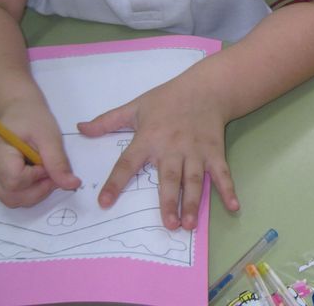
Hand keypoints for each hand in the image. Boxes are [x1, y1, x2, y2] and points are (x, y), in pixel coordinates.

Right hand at [0, 99, 80, 207]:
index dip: (37, 178)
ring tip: (45, 172)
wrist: (18, 109)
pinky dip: (28, 190)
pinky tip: (37, 174)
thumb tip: (72, 184)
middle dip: (37, 190)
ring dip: (34, 193)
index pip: (14, 181)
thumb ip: (58, 162)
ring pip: (11, 199)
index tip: (48, 163)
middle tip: (52, 173)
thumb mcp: (49, 135)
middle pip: (10, 196)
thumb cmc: (32, 117)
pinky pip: (10, 194)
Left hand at [77, 70, 238, 230]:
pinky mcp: (214, 152)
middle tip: (169, 225)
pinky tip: (234, 206)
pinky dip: (228, 190)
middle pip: (169, 178)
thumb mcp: (136, 106)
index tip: (104, 203)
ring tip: (190, 224)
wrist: (207, 88)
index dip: (115, 183)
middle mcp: (172, 148)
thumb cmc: (168, 99)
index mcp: (149, 138)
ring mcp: (195, 151)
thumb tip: (80, 129)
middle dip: (169, 202)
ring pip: (193, 180)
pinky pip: (222, 173)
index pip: (127, 163)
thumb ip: (108, 121)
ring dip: (193, 202)